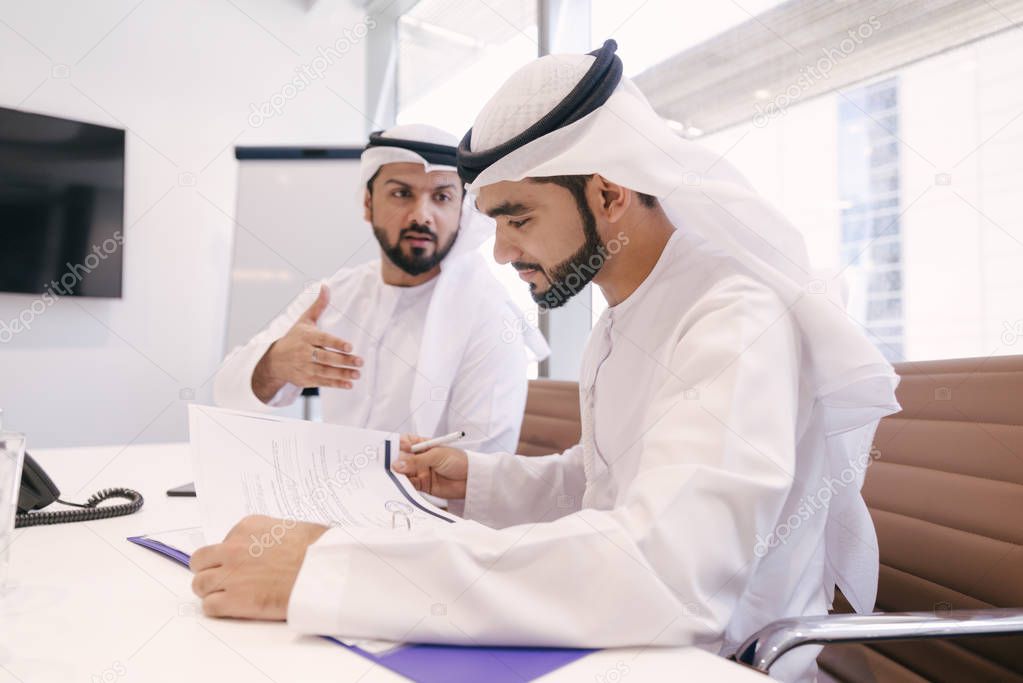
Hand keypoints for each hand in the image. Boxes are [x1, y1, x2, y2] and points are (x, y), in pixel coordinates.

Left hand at [190, 514, 328, 619]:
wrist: (323, 571)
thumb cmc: (318, 550)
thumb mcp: (296, 527)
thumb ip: (275, 533)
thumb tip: (278, 542)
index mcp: (247, 527)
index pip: (223, 541)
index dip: (230, 555)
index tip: (240, 563)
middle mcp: (233, 548)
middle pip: (201, 561)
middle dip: (210, 570)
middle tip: (224, 579)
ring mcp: (230, 574)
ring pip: (200, 584)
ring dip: (211, 590)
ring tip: (227, 596)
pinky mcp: (233, 600)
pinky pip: (209, 606)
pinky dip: (218, 609)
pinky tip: (233, 609)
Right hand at [252, 285, 362, 401]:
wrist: (274, 361)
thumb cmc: (294, 338)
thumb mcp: (304, 321)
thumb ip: (318, 306)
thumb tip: (326, 286)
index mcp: (306, 337)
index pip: (323, 340)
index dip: (336, 343)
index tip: (350, 346)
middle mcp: (304, 353)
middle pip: (326, 358)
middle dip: (344, 361)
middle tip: (360, 361)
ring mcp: (304, 367)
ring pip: (325, 371)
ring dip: (342, 374)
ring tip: (358, 374)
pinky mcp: (305, 379)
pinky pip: (322, 382)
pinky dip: (336, 384)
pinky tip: (349, 384)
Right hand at [393, 434, 468, 499]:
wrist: (471, 478)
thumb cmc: (458, 461)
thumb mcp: (436, 456)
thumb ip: (417, 461)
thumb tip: (397, 464)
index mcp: (423, 445)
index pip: (405, 442)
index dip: (397, 445)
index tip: (393, 449)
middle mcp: (419, 458)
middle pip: (401, 458)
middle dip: (394, 461)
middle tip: (389, 466)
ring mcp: (420, 471)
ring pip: (403, 473)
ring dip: (397, 475)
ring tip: (393, 477)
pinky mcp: (422, 485)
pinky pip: (409, 485)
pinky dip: (403, 486)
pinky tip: (400, 486)